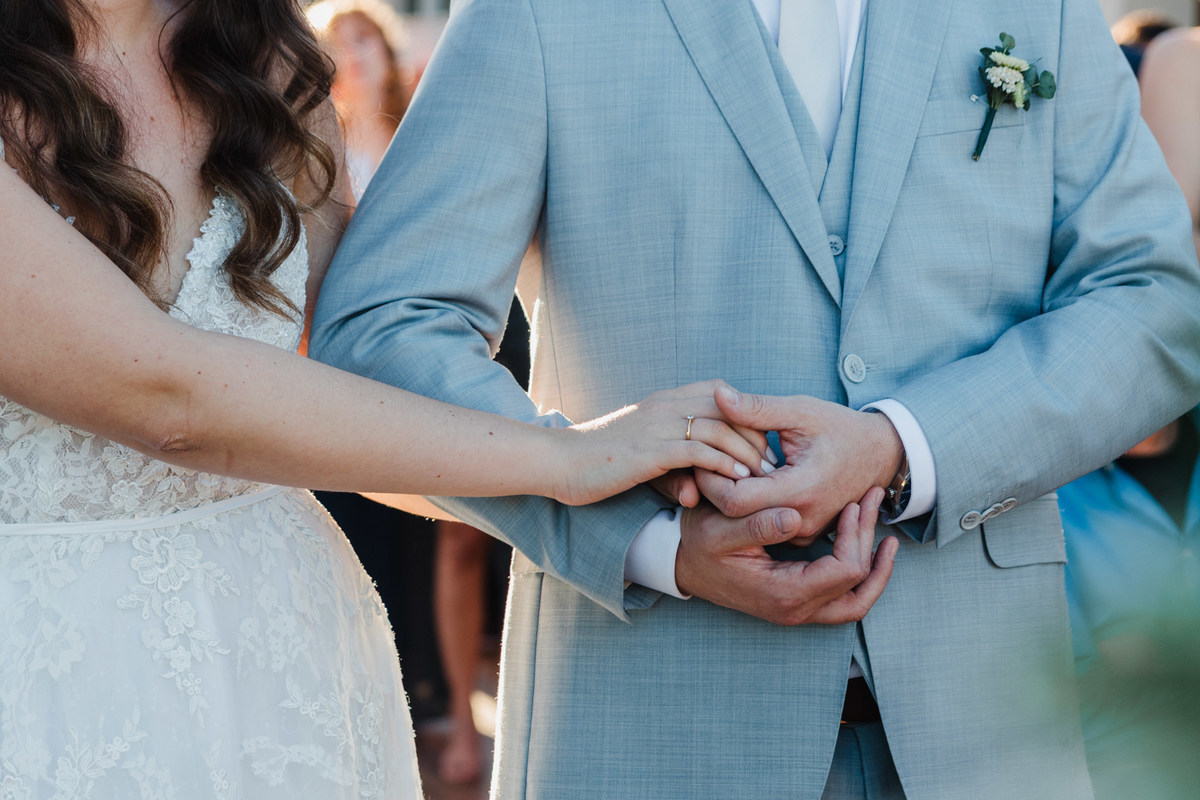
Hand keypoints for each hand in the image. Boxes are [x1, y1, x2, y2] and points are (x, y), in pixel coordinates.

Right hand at [554, 380, 772, 505]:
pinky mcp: (650, 451)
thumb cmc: (598, 462)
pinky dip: (722, 464)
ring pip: (719, 428)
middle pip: (728, 408)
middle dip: (756, 435)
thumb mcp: (640, 453)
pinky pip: (698, 451)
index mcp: (664, 400)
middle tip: (772, 464)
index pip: (721, 395)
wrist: (559, 462)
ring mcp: (657, 425)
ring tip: (762, 475)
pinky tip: (737, 480)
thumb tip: (694, 490)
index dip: (746, 417)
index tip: (761, 445)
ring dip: (745, 452)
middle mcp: (665, 405)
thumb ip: (670, 462)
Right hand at [675, 487, 898, 624]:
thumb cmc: (697, 544)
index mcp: (783, 593)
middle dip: (871, 544)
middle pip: (858, 587)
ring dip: (876, 570)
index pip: (844, 571)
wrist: (682, 564)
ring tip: (888, 538)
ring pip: (857, 602)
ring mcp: (798, 611)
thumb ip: (757, 523)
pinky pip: (843, 599)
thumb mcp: (719, 529)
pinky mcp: (798, 603)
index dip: (855, 535)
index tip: (851, 503)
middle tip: (872, 502)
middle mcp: (796, 610)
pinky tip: (865, 548)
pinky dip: (860, 577)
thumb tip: (796, 518)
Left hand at [694, 386, 903, 542]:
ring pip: (748, 524)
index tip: (701, 455)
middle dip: (714, 488)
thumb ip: (757, 408)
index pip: (734, 500)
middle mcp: (801, 519)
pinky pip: (764, 526)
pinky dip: (749, 507)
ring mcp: (803, 532)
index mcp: (800, 490)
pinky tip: (743, 481)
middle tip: (703, 460)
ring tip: (720, 468)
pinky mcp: (803, 535)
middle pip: (736, 515)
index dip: (709, 478)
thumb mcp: (801, 411)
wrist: (881, 456)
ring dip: (730, 499)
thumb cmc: (841, 430)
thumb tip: (718, 394)